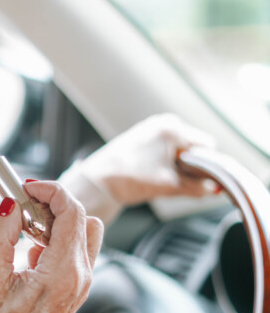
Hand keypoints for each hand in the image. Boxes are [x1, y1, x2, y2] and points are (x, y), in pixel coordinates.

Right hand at [0, 182, 102, 312]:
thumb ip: (0, 238)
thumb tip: (10, 205)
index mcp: (63, 274)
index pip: (71, 211)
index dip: (49, 190)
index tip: (24, 187)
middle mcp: (80, 276)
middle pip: (81, 217)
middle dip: (52, 202)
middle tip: (21, 206)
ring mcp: (81, 283)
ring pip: (83, 231)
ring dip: (55, 220)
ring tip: (23, 230)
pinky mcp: (75, 286)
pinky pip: (75, 247)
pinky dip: (55, 237)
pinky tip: (28, 250)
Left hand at [80, 114, 217, 205]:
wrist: (97, 182)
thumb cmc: (130, 179)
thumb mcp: (169, 185)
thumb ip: (197, 187)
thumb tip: (215, 189)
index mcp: (173, 128)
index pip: (207, 146)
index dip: (209, 166)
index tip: (203, 182)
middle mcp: (164, 123)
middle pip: (194, 147)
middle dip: (192, 167)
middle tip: (178, 183)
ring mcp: (152, 128)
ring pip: (179, 150)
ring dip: (178, 167)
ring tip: (162, 180)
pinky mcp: (143, 137)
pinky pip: (166, 150)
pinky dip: (166, 164)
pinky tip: (155, 175)